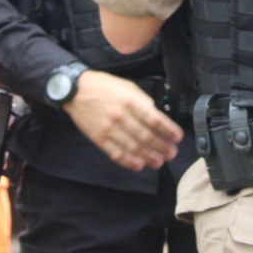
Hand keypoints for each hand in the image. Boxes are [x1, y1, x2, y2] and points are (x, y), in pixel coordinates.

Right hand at [63, 71, 182, 170]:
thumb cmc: (103, 86)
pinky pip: (116, 154)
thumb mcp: (127, 86)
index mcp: (130, 101)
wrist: (75, 90)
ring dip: (149, 157)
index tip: (177, 137)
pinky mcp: (99, 138)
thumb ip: (142, 101)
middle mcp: (120, 116)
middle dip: (162, 146)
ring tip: (159, 162)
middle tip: (172, 153)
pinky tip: (139, 165)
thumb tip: (156, 114)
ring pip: (133, 148)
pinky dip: (129, 162)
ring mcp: (109, 129)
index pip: (154, 119)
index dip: (168, 130)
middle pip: (146, 136)